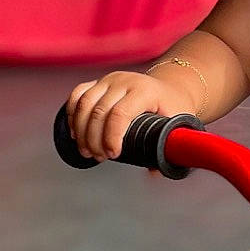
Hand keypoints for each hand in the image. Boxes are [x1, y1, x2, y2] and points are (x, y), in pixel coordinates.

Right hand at [65, 69, 188, 160]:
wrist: (169, 88)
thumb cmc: (173, 108)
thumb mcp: (177, 126)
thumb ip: (167, 149)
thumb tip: (153, 171)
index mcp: (144, 90)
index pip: (120, 113)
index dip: (111, 137)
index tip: (112, 155)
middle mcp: (124, 81)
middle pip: (98, 111)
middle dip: (94, 139)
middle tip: (99, 157)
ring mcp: (109, 80)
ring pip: (84, 103)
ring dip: (80, 130)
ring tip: (86, 150)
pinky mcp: (99, 82)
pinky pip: (78, 94)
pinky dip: (72, 114)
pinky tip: (75, 132)